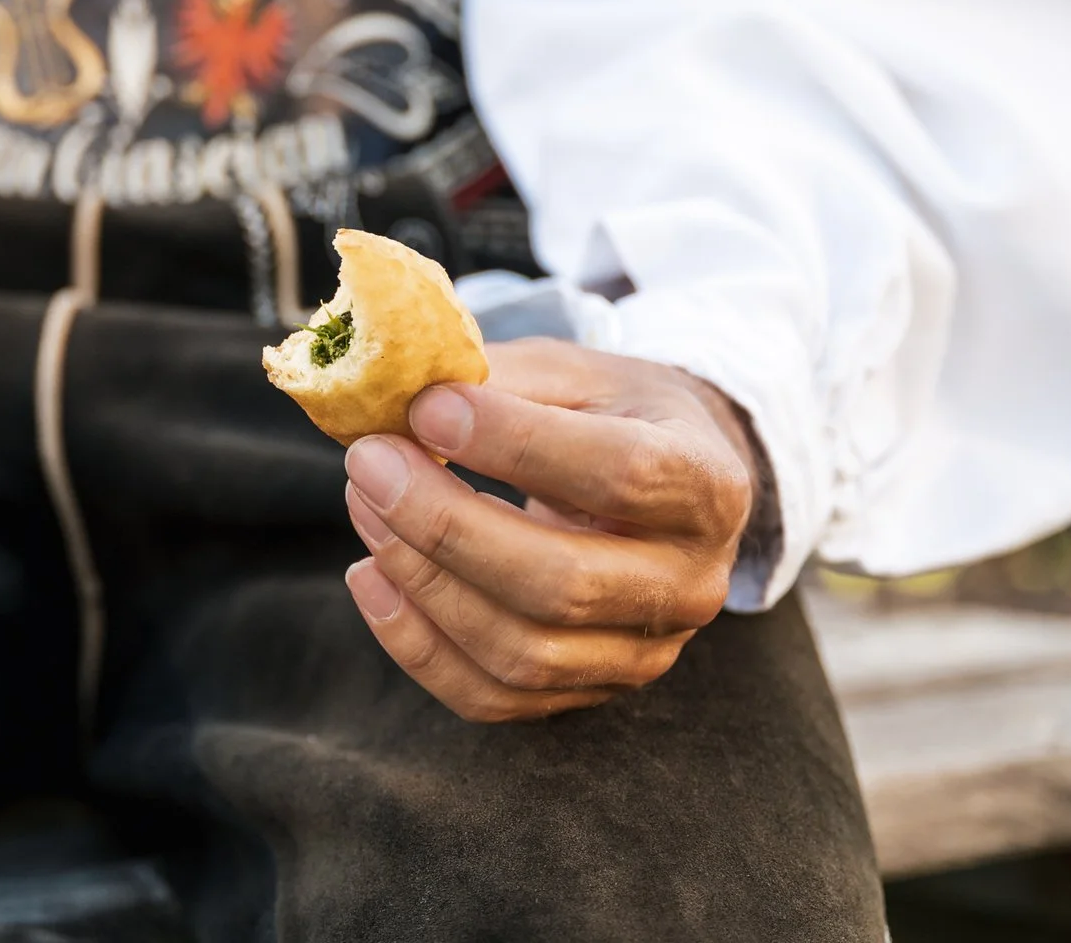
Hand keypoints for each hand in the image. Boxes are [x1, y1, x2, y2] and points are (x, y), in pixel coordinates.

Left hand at [342, 337, 757, 721]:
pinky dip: (415, 644)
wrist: (660, 483)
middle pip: (563, 583)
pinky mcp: (590, 692)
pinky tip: (370, 575)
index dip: (515, 444)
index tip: (427, 409)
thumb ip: (498, 379)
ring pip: (522, 652)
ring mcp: (645, 653)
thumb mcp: (574, 372)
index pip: (621, 474)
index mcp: (707, 484)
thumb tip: (396, 395)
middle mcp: (691, 584)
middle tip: (369, 462)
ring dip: (421, 581)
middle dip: (447, 525)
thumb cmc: (609, 415)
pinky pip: (492, 697)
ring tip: (363, 504)